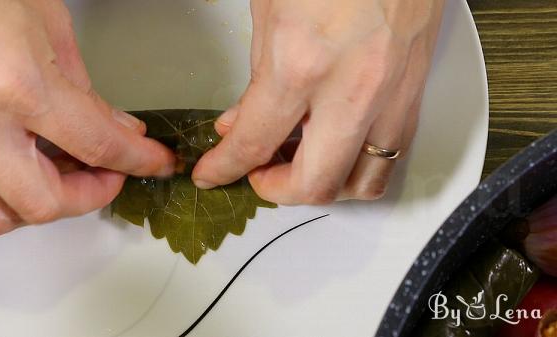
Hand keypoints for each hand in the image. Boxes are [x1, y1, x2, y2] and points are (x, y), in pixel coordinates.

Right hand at [0, 0, 174, 235]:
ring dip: (44, 203)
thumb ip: (85, 88)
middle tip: (110, 173)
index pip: (98, 145)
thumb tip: (118, 128)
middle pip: (44, 203)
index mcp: (18, 86)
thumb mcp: (49, 28)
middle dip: (90, 195)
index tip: (156, 164)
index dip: (139, 161)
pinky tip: (26, 168)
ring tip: (67, 174)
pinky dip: (6, 196)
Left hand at [193, 0, 443, 204]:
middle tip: (259, 174)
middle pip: (315, 184)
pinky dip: (360, 165)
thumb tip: (242, 121)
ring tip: (300, 164)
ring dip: (326, 186)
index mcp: (302, 61)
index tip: (215, 173)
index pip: (254, 143)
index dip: (225, 169)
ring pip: (363, 183)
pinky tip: (338, 146)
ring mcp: (391, 94)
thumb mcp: (270, 9)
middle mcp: (352, 88)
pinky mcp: (415, 92)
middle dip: (276, 190)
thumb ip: (256, 76)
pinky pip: (392, 154)